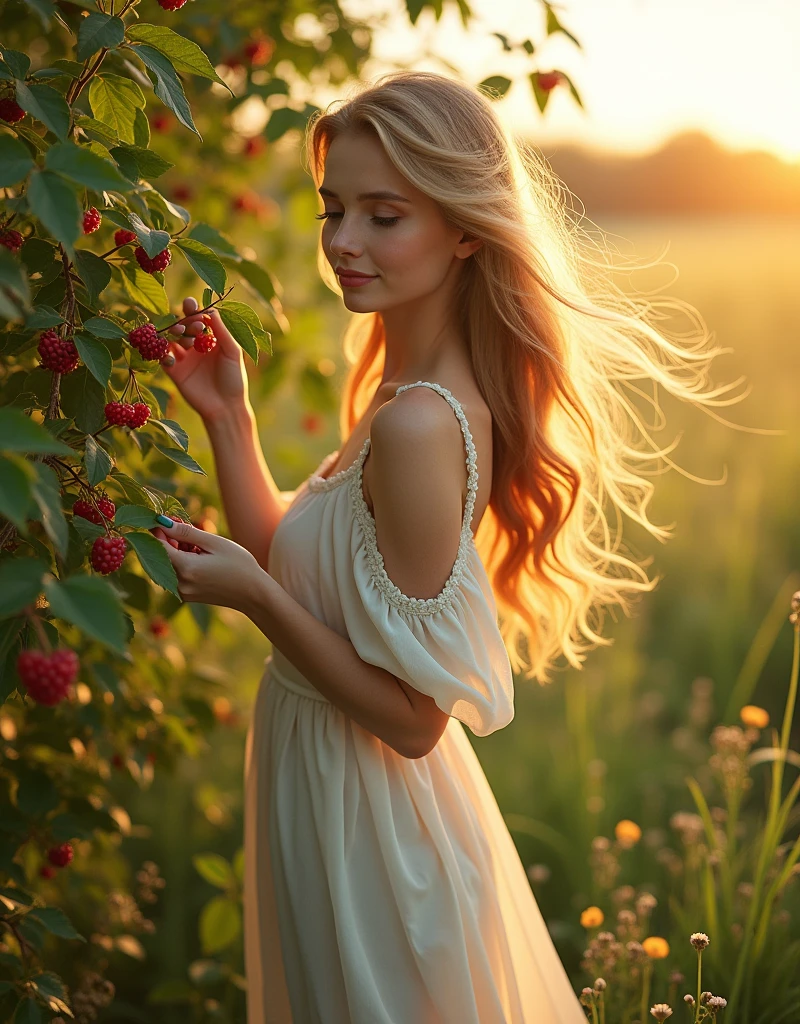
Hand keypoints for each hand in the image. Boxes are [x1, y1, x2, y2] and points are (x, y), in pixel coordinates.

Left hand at [149, 519, 264, 613]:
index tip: (170, 519)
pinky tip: (199, 558)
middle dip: (170, 540)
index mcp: (186, 568)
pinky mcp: (186, 596)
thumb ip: (186, 532)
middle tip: (189, 529)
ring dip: (177, 551)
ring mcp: (182, 592)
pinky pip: (176, 574)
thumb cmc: (239, 565)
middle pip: (162, 555)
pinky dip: (182, 563)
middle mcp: (179, 583)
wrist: (253, 594)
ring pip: (169, 565)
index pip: (158, 545)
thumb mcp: (214, 543)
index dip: (160, 530)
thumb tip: (162, 522)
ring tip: (199, 546)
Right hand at [159, 296, 248, 423]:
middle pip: (182, 326)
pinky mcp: (174, 372)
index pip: (198, 318)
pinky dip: (163, 355)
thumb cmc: (234, 379)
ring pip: (170, 339)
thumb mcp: (232, 352)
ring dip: (173, 335)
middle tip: (190, 327)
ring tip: (182, 338)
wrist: (226, 407)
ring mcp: (183, 358)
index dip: (193, 310)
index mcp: (210, 338)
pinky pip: (162, 358)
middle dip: (183, 322)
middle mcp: (195, 346)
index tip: (190, 304)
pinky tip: (171, 358)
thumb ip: (221, 331)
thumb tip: (211, 308)